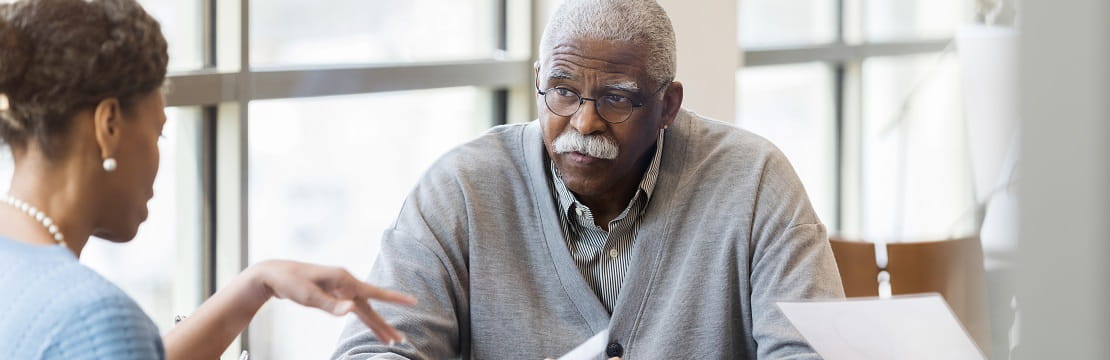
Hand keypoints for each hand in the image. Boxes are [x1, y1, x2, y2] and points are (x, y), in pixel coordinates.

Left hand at [247, 260, 417, 344]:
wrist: (275, 274)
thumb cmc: (290, 282)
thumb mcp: (308, 296)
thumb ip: (331, 304)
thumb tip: (352, 310)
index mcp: (344, 280)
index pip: (374, 292)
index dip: (394, 299)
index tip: (413, 302)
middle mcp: (347, 283)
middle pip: (371, 307)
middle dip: (384, 324)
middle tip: (400, 340)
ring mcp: (341, 289)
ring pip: (364, 310)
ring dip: (376, 324)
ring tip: (389, 339)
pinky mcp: (335, 294)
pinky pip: (354, 309)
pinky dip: (363, 318)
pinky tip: (369, 324)